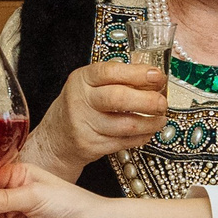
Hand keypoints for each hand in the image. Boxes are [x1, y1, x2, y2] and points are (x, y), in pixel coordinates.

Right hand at [29, 60, 165, 175]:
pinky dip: (141, 137)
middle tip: (162, 102)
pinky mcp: (91, 145)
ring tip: (160, 119)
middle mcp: (81, 100)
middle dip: (147, 101)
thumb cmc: (80, 106)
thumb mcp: (90, 85)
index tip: (158, 76)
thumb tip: (155, 78)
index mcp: (83, 79)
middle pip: (118, 99)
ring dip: (150, 123)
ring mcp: (85, 125)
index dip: (137, 73)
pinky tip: (147, 131)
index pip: (110, 72)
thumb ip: (118, 79)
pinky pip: (124, 142)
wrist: (55, 138)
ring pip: (126, 125)